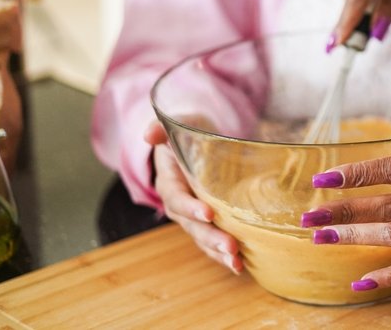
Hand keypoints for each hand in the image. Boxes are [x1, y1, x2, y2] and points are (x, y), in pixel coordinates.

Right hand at [144, 119, 242, 273]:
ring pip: (203, 239)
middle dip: (211, 238)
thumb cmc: (189, 131)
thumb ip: (162, 128)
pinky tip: (240, 266)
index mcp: (170, 182)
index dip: (190, 207)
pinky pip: (213, 242)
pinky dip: (224, 255)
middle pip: (193, 226)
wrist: (198, 140)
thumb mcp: (178, 124)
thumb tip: (150, 133)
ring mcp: (193, 217)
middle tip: (230, 247)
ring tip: (236, 263)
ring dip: (219, 252)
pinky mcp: (209, 222)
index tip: (209, 213)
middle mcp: (180, 205)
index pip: (177, 198)